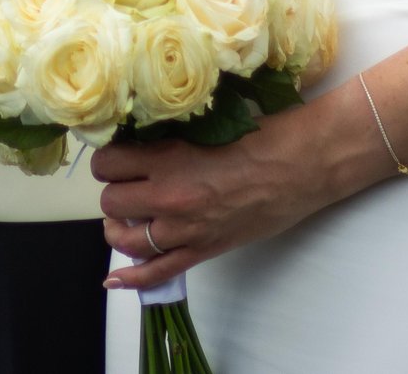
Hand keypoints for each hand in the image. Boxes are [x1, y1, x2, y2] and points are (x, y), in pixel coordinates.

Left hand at [94, 107, 335, 293]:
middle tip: (130, 185)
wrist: (300, 165)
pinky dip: (133, 278)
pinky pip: (159, 272)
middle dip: (116, 193)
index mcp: (167, 158)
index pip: (107, 165)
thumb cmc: (259, 137)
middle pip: (111, 203)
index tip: (118, 160)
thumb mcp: (203, 127)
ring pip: (126, 239)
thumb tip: (139, 144)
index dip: (109, 162)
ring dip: (121, 229)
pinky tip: (115, 279)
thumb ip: (169, 139)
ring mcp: (185, 229)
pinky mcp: (204, 250)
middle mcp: (169, 196)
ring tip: (128, 219)